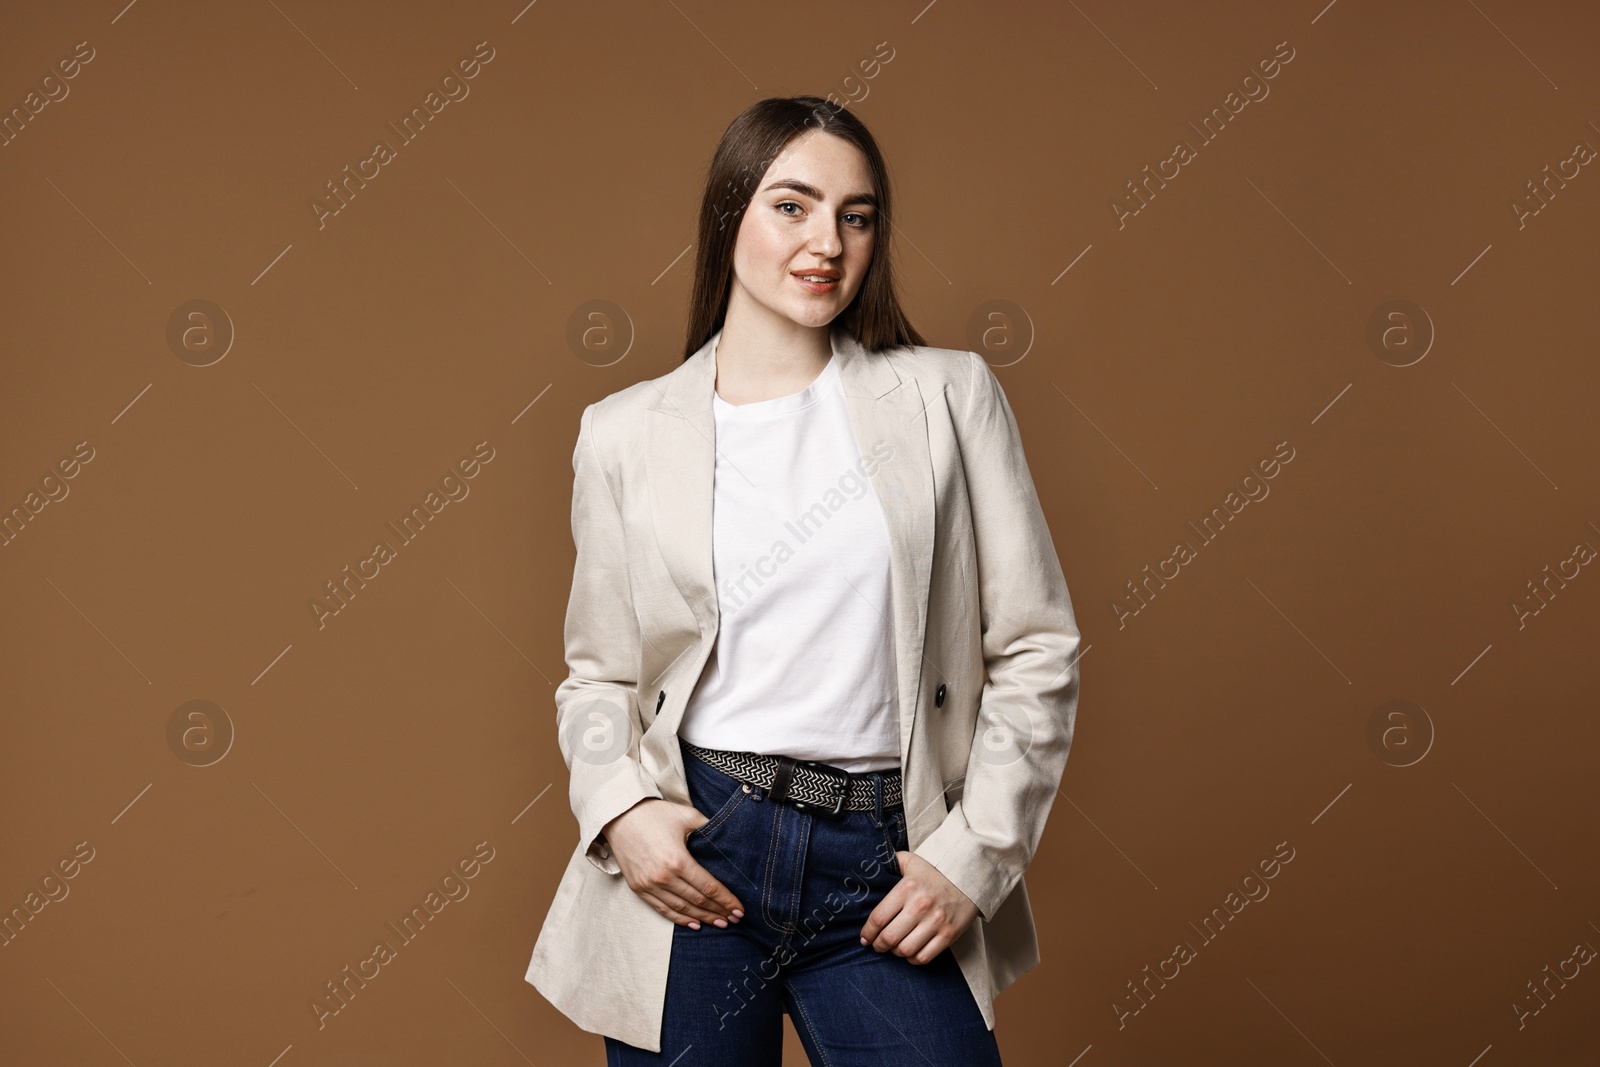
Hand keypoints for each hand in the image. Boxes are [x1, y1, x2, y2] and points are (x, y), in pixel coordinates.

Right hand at [601, 799, 744, 930]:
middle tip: (734, 919)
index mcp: (678, 860)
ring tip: (719, 923)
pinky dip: (680, 919)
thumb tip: (727, 837)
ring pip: (682, 909)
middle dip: (718, 911)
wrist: (619, 815)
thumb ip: (708, 827)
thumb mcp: (686, 815)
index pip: (708, 887)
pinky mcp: (638, 888)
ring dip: (703, 918)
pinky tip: (695, 924)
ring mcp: (649, 885)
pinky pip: (662, 909)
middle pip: (697, 901)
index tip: (739, 909)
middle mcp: (663, 877)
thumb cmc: (654, 813)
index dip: (726, 900)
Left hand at [858, 851, 977, 963]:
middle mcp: (920, 906)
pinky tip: (910, 952)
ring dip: (895, 952)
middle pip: (889, 937)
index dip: (868, 932)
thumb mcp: (911, 861)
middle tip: (877, 945)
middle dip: (879, 945)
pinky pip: (924, 957)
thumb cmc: (936, 870)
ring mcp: (936, 922)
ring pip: (905, 949)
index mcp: (907, 888)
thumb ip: (891, 863)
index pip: (879, 917)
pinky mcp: (949, 934)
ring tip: (894, 948)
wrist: (970, 876)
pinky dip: (913, 959)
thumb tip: (872, 866)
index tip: (864, 938)